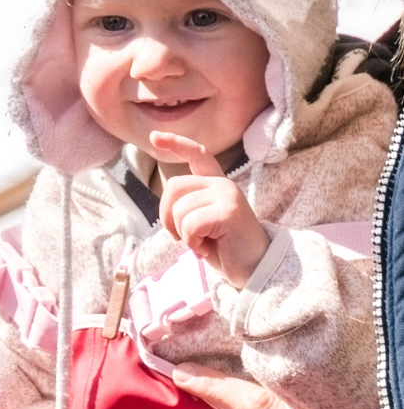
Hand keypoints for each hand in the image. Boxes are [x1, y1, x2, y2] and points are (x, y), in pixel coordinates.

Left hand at [151, 131, 269, 287]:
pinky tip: (207, 249)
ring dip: (183, 235)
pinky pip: (190, 224)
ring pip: (179, 210)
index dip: (175, 144)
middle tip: (182, 237)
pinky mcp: (228, 211)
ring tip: (202, 243)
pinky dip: (192, 242)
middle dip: (167, 217)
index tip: (154, 138)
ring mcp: (227, 195)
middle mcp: (222, 184)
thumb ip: (187, 206)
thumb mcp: (201, 223)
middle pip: (173, 188)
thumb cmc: (225, 249)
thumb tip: (167, 204)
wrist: (254, 270)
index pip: (196, 154)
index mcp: (215, 184)